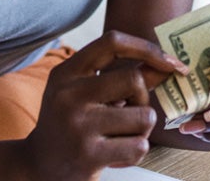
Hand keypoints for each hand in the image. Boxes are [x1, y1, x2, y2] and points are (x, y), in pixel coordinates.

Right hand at [26, 31, 188, 179]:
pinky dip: (136, 151)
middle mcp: (69, 95)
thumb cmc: (70, 124)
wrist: (38, 166)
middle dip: (143, 97)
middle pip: (133, 79)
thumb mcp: (84, 93)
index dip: (147, 48)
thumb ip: (119, 78)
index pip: (112, 42)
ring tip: (121, 136)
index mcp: (66, 72)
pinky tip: (116, 154)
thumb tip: (164, 66)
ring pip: (144, 116)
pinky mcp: (89, 155)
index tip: (171, 63)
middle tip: (131, 111)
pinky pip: (139, 145)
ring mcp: (79, 125)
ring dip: (142, 129)